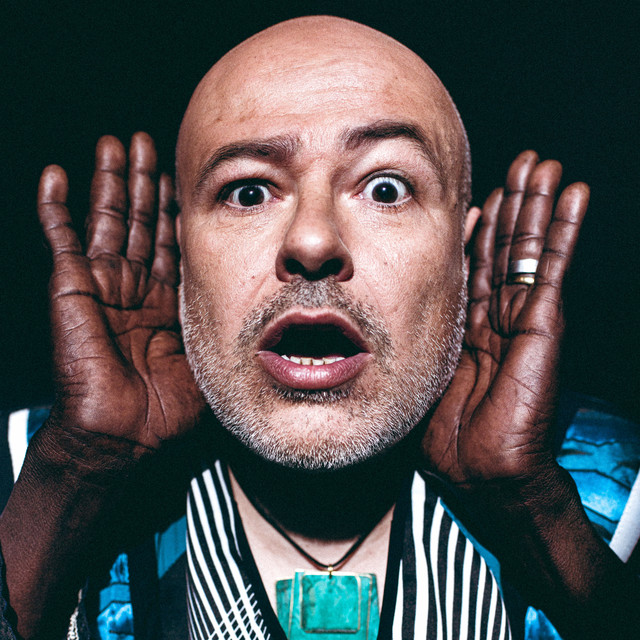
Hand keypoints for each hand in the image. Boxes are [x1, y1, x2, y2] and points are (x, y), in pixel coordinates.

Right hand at [39, 132, 204, 448]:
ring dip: (109, 182)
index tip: (184, 175)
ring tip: (114, 145)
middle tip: (148, 144)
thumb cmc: (168, 409)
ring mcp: (102, 285)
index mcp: (166, 301)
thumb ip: (223, 322)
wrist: (126, 436)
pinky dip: (54, 208)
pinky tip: (57, 176)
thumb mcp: (210, 356)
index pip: (172, 242)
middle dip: (145, 182)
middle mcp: (134, 288)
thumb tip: (263, 307)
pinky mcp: (71, 288)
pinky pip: (60, 240)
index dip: (176, 208)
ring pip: (106, 220)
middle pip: (141, 222)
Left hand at [423, 151, 588, 486]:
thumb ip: (425, 328)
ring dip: (540, 204)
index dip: (481, 228)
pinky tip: (575, 194)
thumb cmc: (448, 431)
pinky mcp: (544, 322)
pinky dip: (566, 229)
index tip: (480, 195)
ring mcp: (525, 315)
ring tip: (547, 166)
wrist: (481, 469)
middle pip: (507, 247)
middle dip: (514, 203)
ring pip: (532, 248)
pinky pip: (555, 267)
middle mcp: (499, 314)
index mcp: (471, 324)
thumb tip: (401, 294)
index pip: (477, 263)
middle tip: (523, 164)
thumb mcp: (425, 368)